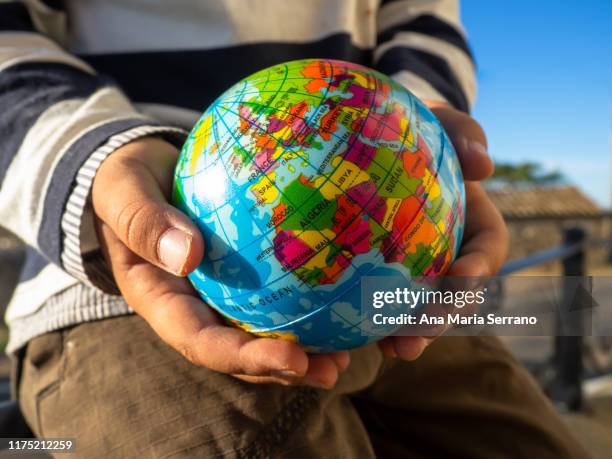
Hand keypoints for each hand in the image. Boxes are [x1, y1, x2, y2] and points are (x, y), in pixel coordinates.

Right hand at [92, 137, 348, 388]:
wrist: (139, 175)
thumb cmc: (124, 182)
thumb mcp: (122, 192)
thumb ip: (142, 221)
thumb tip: (187, 255)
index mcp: (161, 301)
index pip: (203, 342)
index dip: (245, 358)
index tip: (292, 359)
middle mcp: (193, 308)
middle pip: (241, 352)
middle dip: (286, 369)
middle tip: (334, 368)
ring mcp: (217, 296)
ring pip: (261, 332)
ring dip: (305, 349)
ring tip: (348, 352)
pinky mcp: (239, 278)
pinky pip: (273, 295)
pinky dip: (306, 303)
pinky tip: (343, 298)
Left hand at [377, 101, 508, 359]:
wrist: (378, 132)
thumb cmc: (418, 124)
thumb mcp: (440, 117)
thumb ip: (465, 131)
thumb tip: (484, 164)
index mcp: (472, 222)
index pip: (486, 251)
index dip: (478, 270)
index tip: (460, 278)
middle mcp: (448, 252)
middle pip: (453, 296)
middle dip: (439, 321)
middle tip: (415, 338)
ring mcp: (416, 267)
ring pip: (417, 308)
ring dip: (407, 333)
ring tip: (387, 350)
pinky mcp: (380, 272)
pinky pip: (375, 297)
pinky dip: (366, 317)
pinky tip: (343, 331)